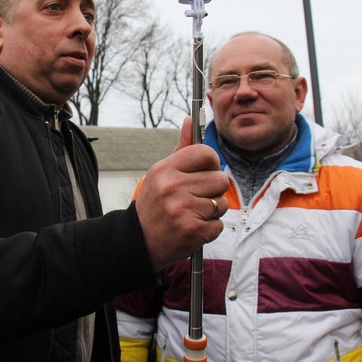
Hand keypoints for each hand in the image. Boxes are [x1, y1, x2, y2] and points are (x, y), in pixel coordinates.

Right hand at [135, 117, 228, 272]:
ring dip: (212, 211)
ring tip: (191, 214)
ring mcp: (183, 210)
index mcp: (165, 169)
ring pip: (222, 203)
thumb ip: (181, 148)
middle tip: (194, 199)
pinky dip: (209, 229)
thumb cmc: (155, 205)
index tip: (203, 173)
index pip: (206, 153)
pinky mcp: (192, 231)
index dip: (211, 164)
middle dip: (213, 191)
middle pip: (220, 180)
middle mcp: (173, 187)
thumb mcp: (162, 174)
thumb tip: (190, 119)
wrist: (139, 241)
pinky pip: (219, 225)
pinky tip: (192, 228)